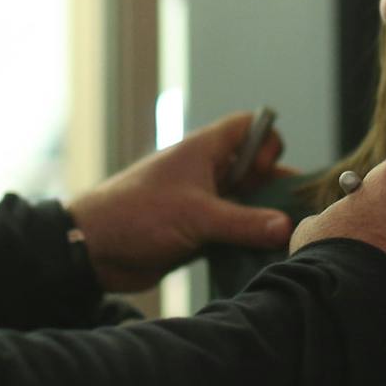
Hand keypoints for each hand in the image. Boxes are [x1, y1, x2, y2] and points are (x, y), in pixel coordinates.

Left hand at [65, 110, 297, 292]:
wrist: (93, 248)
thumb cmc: (138, 215)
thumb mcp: (197, 216)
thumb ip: (245, 223)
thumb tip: (288, 227)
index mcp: (204, 150)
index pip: (250, 127)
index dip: (266, 145)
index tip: (262, 173)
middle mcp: (206, 172)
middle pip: (255, 170)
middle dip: (275, 190)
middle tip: (293, 215)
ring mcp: (201, 202)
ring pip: (245, 204)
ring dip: (262, 220)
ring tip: (284, 242)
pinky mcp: (195, 231)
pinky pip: (231, 231)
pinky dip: (246, 241)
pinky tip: (261, 258)